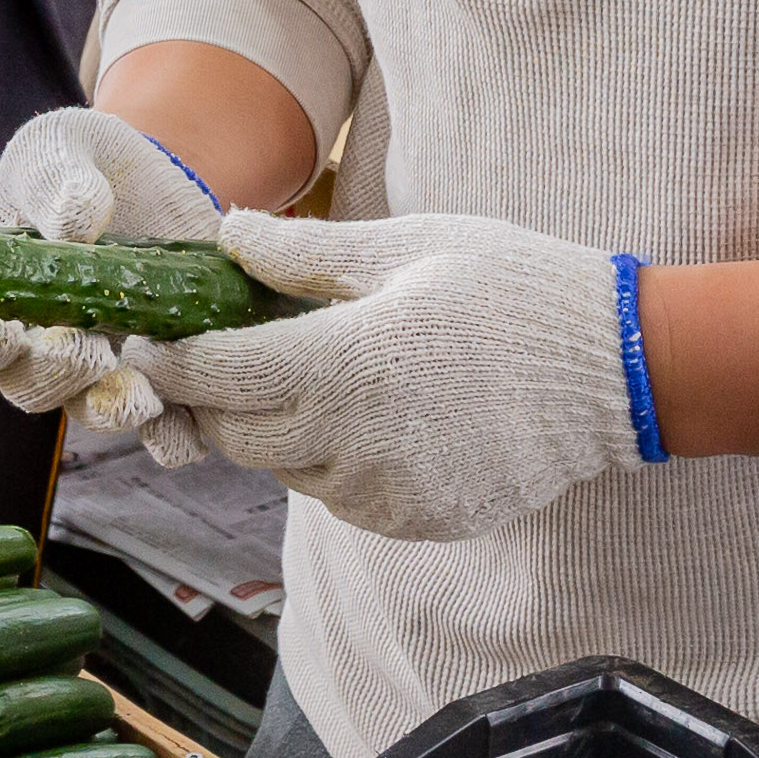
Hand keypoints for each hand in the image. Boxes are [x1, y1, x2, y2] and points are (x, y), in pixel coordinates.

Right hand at [0, 106, 225, 415]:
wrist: (166, 177)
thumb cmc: (89, 162)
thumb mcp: (62, 146)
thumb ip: (57, 179)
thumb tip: (74, 224)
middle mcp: (36, 345)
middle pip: (24, 387)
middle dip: (50, 375)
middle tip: (79, 346)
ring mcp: (97, 367)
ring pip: (88, 411)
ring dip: (108, 410)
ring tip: (137, 390)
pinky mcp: (158, 376)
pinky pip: (159, 428)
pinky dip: (171, 436)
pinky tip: (187, 425)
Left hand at [121, 207, 649, 542]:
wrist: (617, 371)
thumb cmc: (512, 289)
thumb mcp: (408, 248)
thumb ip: (304, 254)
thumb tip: (226, 235)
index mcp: (344, 364)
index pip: (215, 374)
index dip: (169, 358)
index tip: (141, 339)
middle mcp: (353, 443)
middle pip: (235, 437)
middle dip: (217, 400)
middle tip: (228, 357)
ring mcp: (385, 494)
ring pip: (289, 471)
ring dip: (283, 431)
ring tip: (329, 378)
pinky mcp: (415, 522)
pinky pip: (343, 498)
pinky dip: (338, 463)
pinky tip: (379, 418)